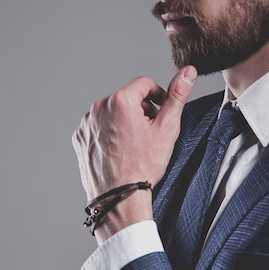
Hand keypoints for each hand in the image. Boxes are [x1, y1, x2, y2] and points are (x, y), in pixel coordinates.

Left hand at [72, 65, 196, 232]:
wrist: (120, 197)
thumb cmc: (144, 165)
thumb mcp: (167, 128)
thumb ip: (178, 95)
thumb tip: (188, 72)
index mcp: (120, 101)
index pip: (145, 84)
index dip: (158, 97)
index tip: (162, 114)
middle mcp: (99, 108)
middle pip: (128, 98)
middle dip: (141, 111)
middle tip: (150, 134)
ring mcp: (87, 123)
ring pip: (112, 112)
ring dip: (125, 121)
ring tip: (134, 144)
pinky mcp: (80, 137)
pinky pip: (98, 126)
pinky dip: (109, 133)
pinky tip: (120, 150)